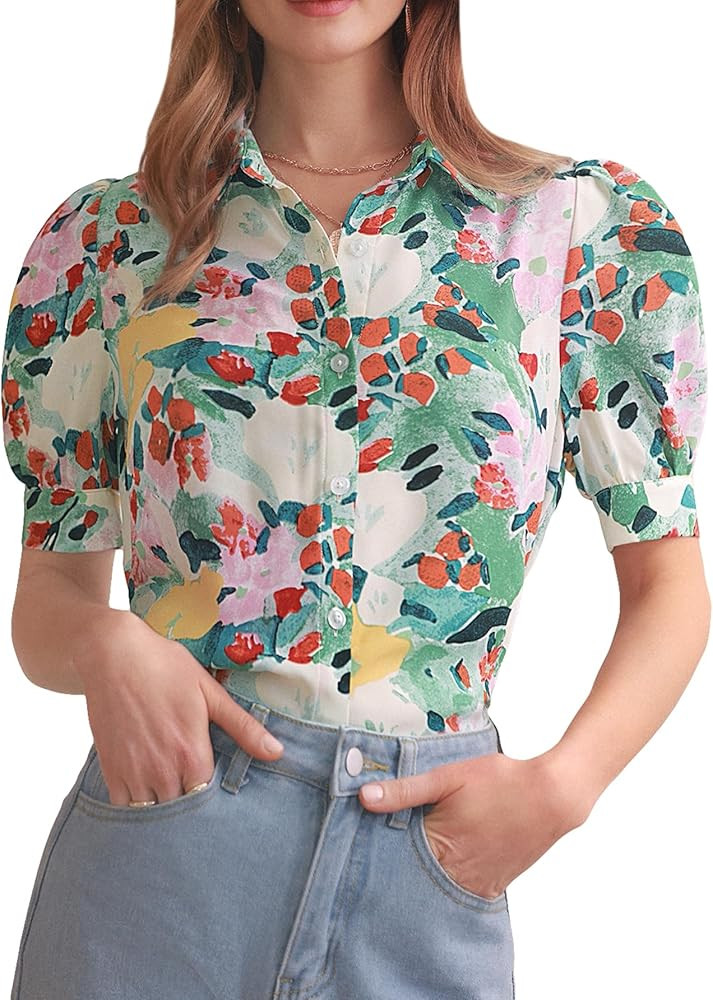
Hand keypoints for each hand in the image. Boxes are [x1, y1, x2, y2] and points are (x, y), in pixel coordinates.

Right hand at [76, 611, 283, 805]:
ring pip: (152, 813)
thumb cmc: (165, 668)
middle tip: (191, 784)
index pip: (208, 798)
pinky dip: (135, 804)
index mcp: (191, 753)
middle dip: (189, 803)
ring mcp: (133, 772)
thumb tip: (277, 753)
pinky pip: (124, 806)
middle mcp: (162, 770)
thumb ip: (243, 727)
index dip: (213, 792)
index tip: (213, 780)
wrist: (113, 655)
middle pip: (182, 809)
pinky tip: (145, 787)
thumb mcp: (210, 693)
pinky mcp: (110, 769)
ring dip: (163, 806)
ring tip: (171, 788)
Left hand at [358, 747, 589, 899]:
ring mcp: (477, 884)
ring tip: (407, 866)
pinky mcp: (494, 886)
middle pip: (414, 880)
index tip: (363, 848)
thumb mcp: (448, 777)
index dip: (378, 853)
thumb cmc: (500, 781)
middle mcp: (456, 874)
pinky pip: (461, 893)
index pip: (394, 862)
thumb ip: (405, 790)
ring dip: (423, 879)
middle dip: (398, 870)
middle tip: (380, 861)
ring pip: (437, 889)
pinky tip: (443, 868)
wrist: (553, 796)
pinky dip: (449, 883)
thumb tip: (364, 797)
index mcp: (439, 848)